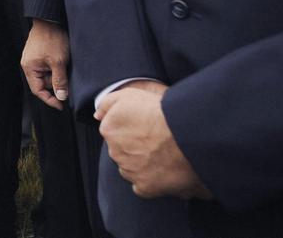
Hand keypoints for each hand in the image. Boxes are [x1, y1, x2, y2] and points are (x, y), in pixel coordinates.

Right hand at [21, 19, 70, 109]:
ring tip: (64, 64)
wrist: (50, 18)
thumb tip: (60, 97)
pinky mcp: (40, 53)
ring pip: (47, 74)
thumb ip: (59, 81)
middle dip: (56, 83)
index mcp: (29, 67)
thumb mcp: (58, 62)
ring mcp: (34, 58)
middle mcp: (29, 64)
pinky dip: (56, 67)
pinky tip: (62, 60)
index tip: (61, 105)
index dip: (49, 99)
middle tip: (67, 77)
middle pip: (43, 83)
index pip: (38, 90)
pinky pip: (48, 66)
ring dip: (57, 73)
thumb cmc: (52, 38)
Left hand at [96, 83, 210, 199]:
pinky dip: (151, 182)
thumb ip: (107, 104)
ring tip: (165, 156)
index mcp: (109, 130)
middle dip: (135, 148)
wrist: (184, 135)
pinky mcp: (143, 187)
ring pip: (131, 169)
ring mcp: (128, 171)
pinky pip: (142, 186)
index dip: (132, 130)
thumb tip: (97, 116)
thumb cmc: (159, 112)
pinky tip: (163, 172)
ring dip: (142, 165)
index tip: (147, 128)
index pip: (115, 133)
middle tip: (157, 142)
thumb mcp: (129, 95)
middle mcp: (115, 152)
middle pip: (122, 152)